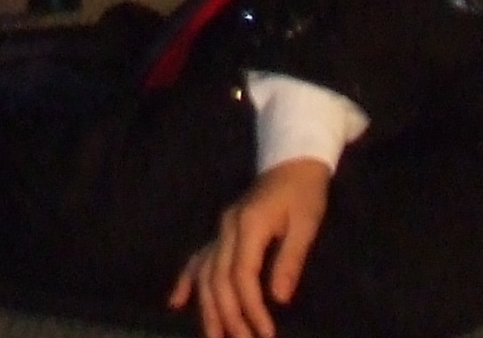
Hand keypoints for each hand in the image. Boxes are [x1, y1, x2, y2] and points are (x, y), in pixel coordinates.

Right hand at [172, 159, 329, 337]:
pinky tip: (176, 303)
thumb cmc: (304, 193)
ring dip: (207, 309)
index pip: (242, 274)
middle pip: (218, 279)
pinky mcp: (222, 233)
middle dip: (228, 316)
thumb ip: (291, 259)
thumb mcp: (306, 224)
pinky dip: (186, 281)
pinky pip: (197, 259)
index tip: (265, 333)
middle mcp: (227, 229)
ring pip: (204, 274)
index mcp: (248, 225)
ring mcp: (220, 230)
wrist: (292, 161)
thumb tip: (279, 298)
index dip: (251, 307)